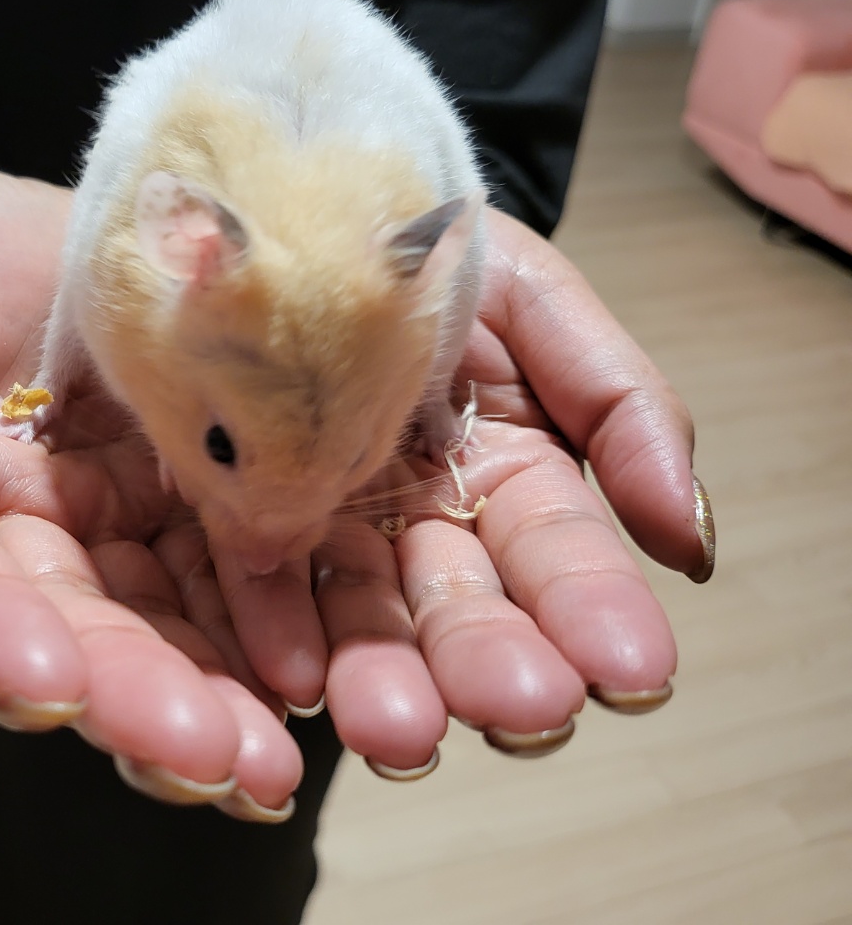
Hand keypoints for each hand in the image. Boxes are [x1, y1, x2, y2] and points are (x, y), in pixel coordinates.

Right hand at [0, 168, 304, 820]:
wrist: (107, 214)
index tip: (42, 678)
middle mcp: (24, 543)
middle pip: (66, 635)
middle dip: (129, 699)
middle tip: (202, 756)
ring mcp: (125, 543)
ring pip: (161, 641)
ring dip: (213, 709)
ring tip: (267, 767)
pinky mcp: (213, 526)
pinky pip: (248, 593)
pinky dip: (283, 642)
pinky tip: (323, 686)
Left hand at [300, 207, 709, 774]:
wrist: (301, 201)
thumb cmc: (432, 243)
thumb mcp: (539, 301)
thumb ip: (621, 406)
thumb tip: (690, 540)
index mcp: (508, 468)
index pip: (557, 550)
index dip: (592, 605)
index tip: (628, 667)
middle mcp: (423, 516)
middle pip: (459, 602)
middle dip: (489, 660)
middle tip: (516, 709)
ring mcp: (331, 523)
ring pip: (363, 617)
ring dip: (385, 678)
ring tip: (398, 729)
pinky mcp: (241, 516)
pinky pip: (255, 578)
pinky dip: (274, 630)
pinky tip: (293, 678)